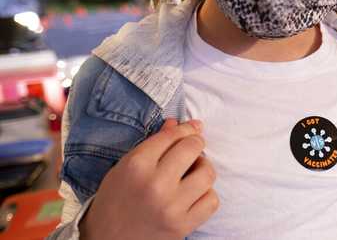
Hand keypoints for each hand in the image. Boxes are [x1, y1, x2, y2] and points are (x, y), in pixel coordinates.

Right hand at [80, 119, 218, 239]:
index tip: (192, 129)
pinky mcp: (182, 226)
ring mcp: (171, 207)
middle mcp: (155, 184)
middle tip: (192, 149)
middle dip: (196, 144)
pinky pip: (211, 201)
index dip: (186, 128)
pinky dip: (207, 195)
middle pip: (193, 148)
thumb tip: (177, 123)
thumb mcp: (124, 168)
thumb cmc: (113, 202)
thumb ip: (152, 144)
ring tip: (193, 173)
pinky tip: (194, 195)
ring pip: (207, 174)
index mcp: (136, 166)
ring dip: (203, 169)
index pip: (172, 135)